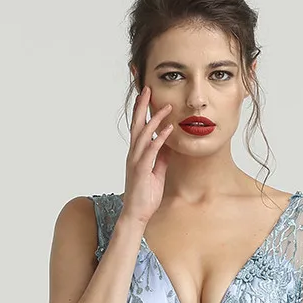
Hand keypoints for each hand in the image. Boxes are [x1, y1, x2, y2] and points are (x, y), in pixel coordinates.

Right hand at [122, 85, 172, 224]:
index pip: (138, 127)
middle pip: (137, 125)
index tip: (146, 95)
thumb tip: (168, 145)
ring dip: (155, 119)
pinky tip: (168, 129)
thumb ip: (161, 158)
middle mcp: (134, 154)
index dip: (141, 110)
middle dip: (142, 106)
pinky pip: (151, 150)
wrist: (137, 214)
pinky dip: (160, 138)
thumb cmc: (146, 195)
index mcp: (137, 154)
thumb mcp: (157, 172)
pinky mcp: (141, 170)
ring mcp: (136, 161)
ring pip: (144, 134)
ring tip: (167, 106)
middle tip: (147, 88)